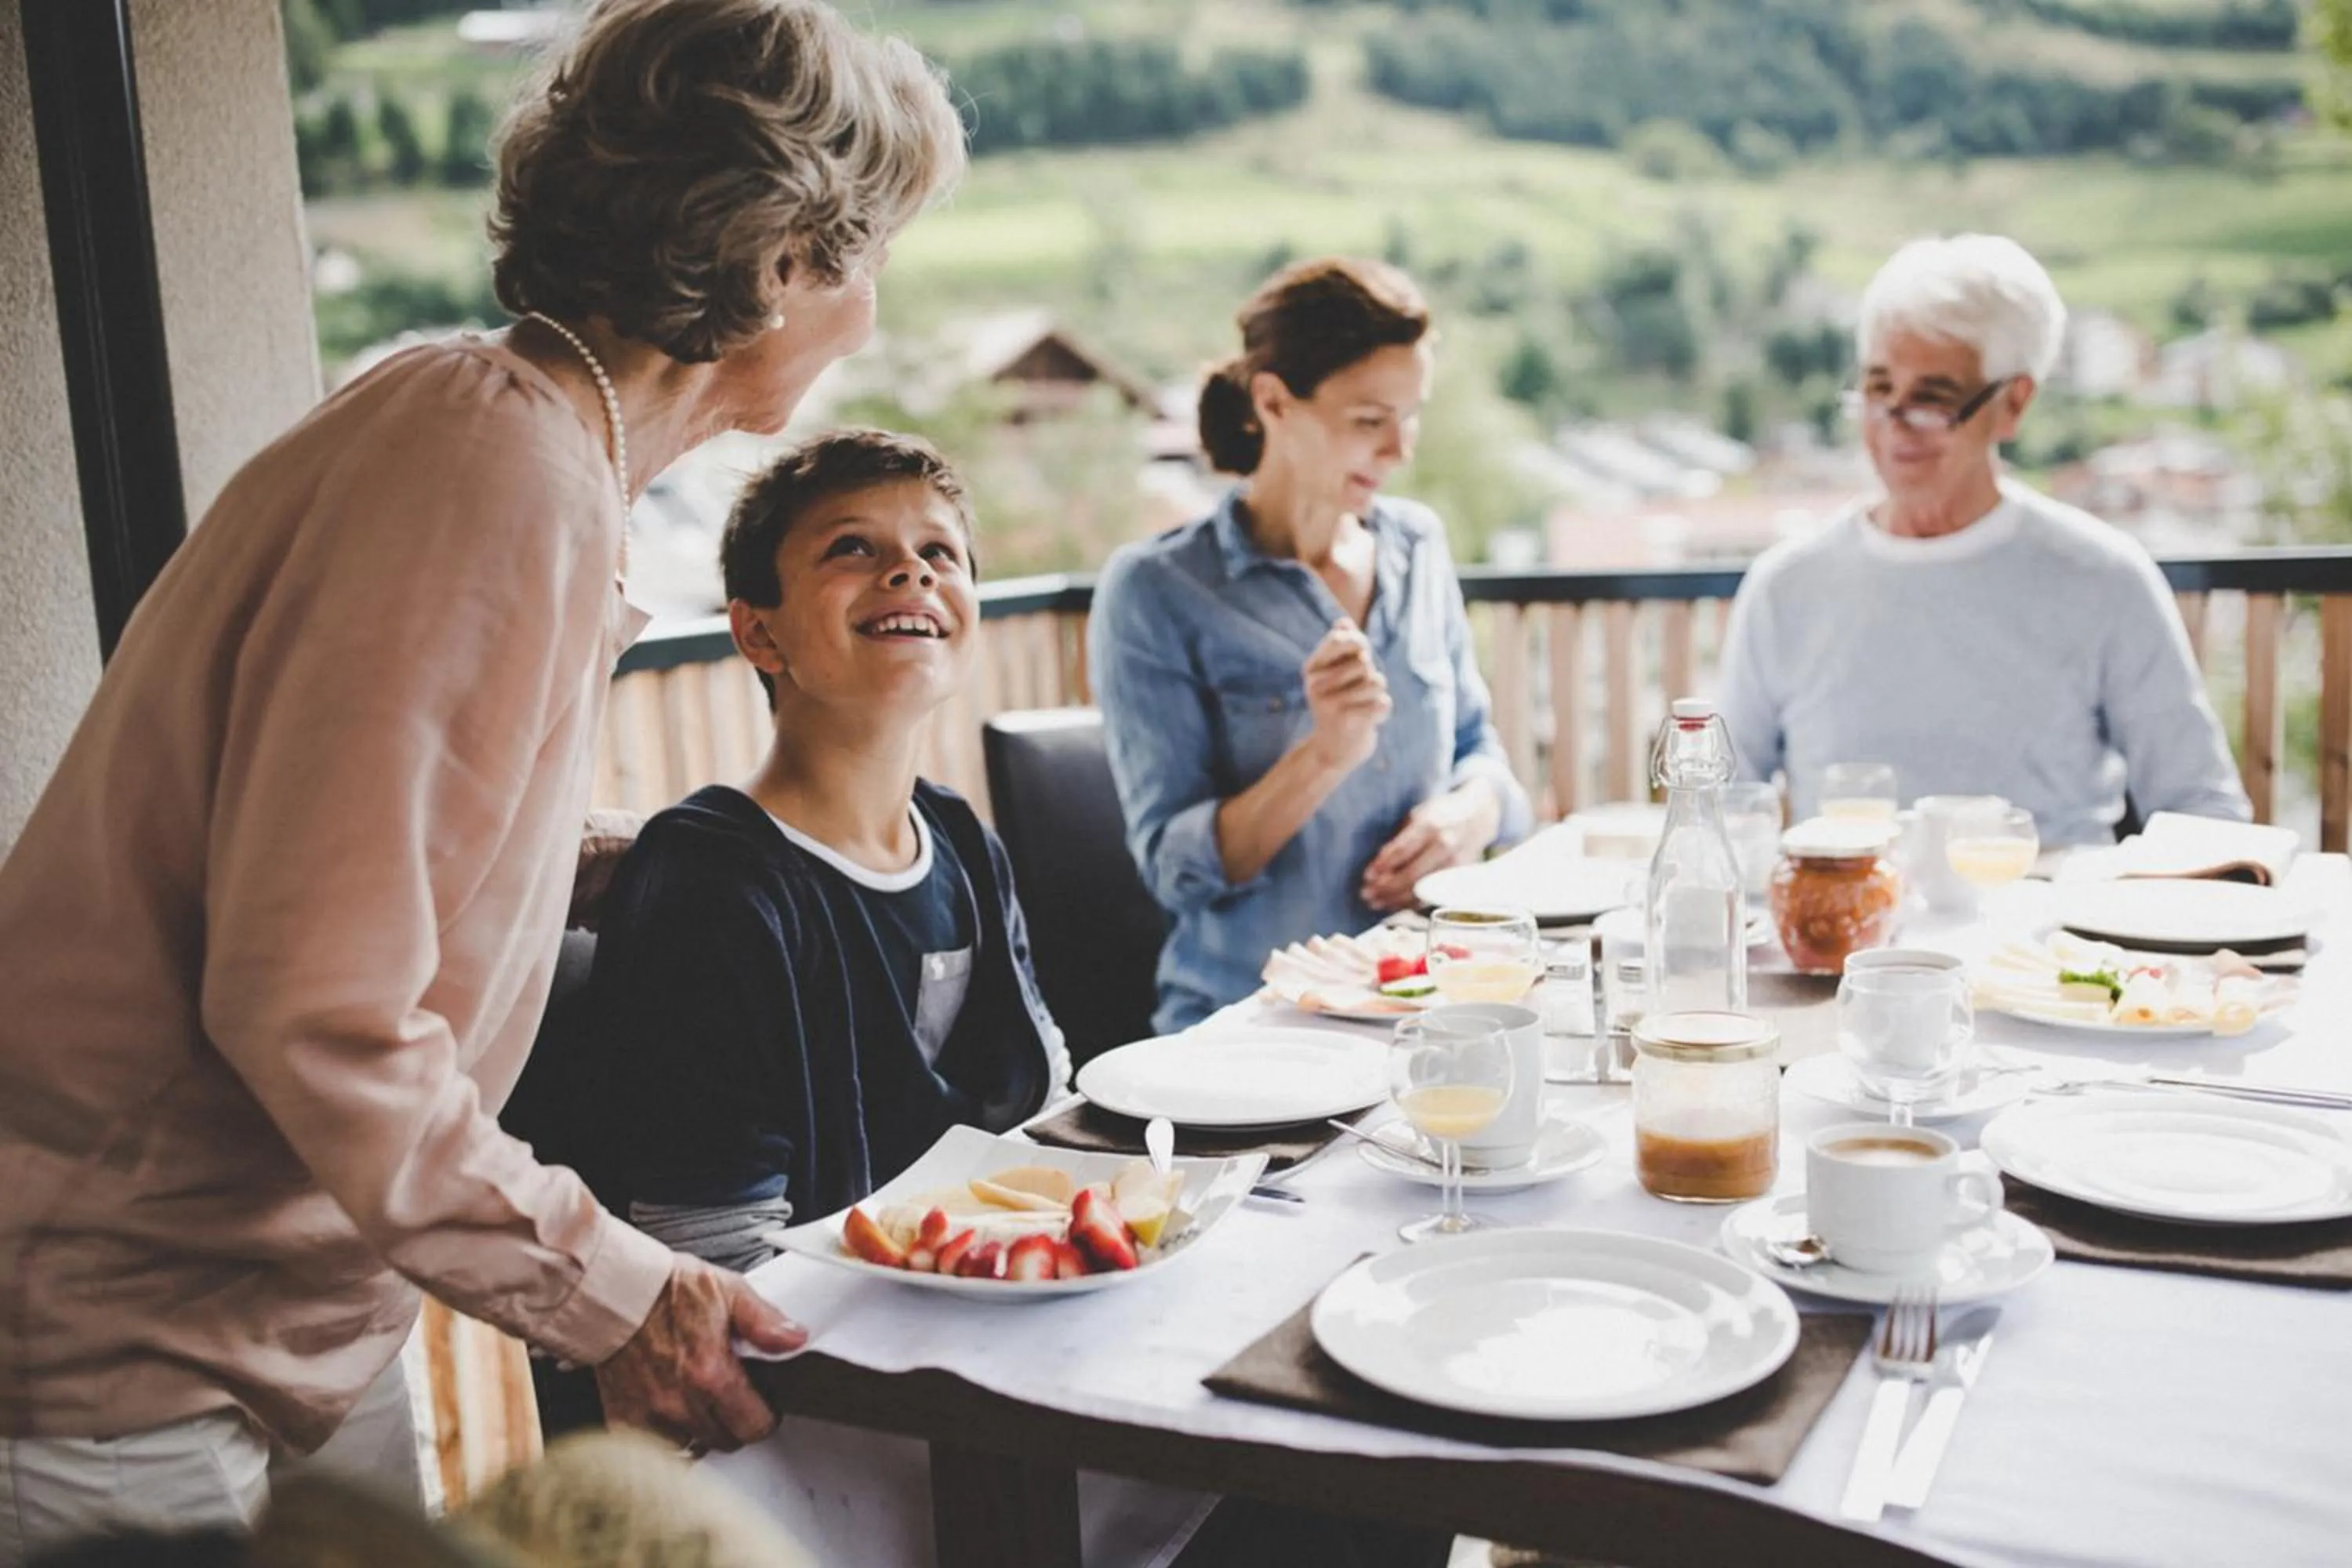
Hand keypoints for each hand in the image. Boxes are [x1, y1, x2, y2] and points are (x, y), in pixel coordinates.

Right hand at [593, 1255, 806, 1452]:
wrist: (611, 1291)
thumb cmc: (665, 1288)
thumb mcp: (727, 1290)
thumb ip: (764, 1320)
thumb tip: (795, 1340)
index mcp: (711, 1375)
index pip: (755, 1426)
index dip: (764, 1416)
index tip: (761, 1404)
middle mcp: (682, 1403)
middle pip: (727, 1441)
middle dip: (735, 1422)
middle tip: (730, 1397)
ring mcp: (651, 1416)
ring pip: (693, 1447)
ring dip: (701, 1430)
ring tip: (699, 1402)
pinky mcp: (624, 1419)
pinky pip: (656, 1447)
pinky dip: (667, 1434)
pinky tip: (670, 1409)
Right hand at [1301, 619, 1389, 774]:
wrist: (1333, 750)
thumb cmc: (1338, 704)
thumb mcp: (1334, 674)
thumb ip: (1341, 647)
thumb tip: (1343, 622)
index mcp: (1311, 669)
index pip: (1340, 639)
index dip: (1358, 643)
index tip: (1360, 652)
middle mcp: (1316, 686)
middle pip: (1364, 662)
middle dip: (1370, 675)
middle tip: (1358, 692)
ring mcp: (1330, 705)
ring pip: (1377, 682)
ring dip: (1378, 694)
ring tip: (1364, 706)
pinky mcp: (1348, 722)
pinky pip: (1383, 703)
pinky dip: (1383, 711)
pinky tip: (1369, 720)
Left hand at [1360, 781, 1502, 911]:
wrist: (1477, 816)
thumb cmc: (1439, 814)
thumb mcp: (1417, 815)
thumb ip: (1400, 838)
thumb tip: (1379, 864)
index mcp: (1430, 825)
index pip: (1401, 851)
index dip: (1382, 866)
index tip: (1366, 876)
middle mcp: (1444, 845)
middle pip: (1411, 875)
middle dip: (1385, 888)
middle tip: (1366, 894)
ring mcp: (1454, 864)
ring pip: (1422, 890)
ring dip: (1395, 900)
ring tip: (1375, 903)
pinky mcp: (1459, 877)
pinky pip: (1432, 896)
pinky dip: (1411, 903)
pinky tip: (1394, 904)